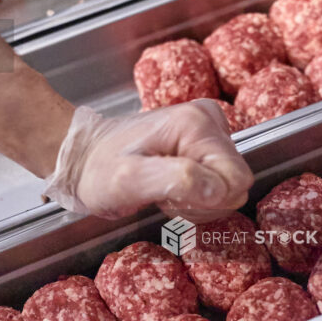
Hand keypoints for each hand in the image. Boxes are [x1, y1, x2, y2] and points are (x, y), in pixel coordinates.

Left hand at [44, 102, 252, 222]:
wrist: (84, 156)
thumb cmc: (99, 170)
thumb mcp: (130, 180)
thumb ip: (178, 181)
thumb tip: (220, 190)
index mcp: (197, 125)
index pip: (237, 179)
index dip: (210, 199)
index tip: (172, 195)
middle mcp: (210, 120)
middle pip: (235, 182)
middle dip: (203, 200)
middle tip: (164, 194)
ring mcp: (210, 129)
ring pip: (228, 185)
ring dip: (198, 199)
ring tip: (163, 189)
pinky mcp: (205, 141)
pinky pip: (219, 180)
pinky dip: (196, 193)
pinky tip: (169, 186)